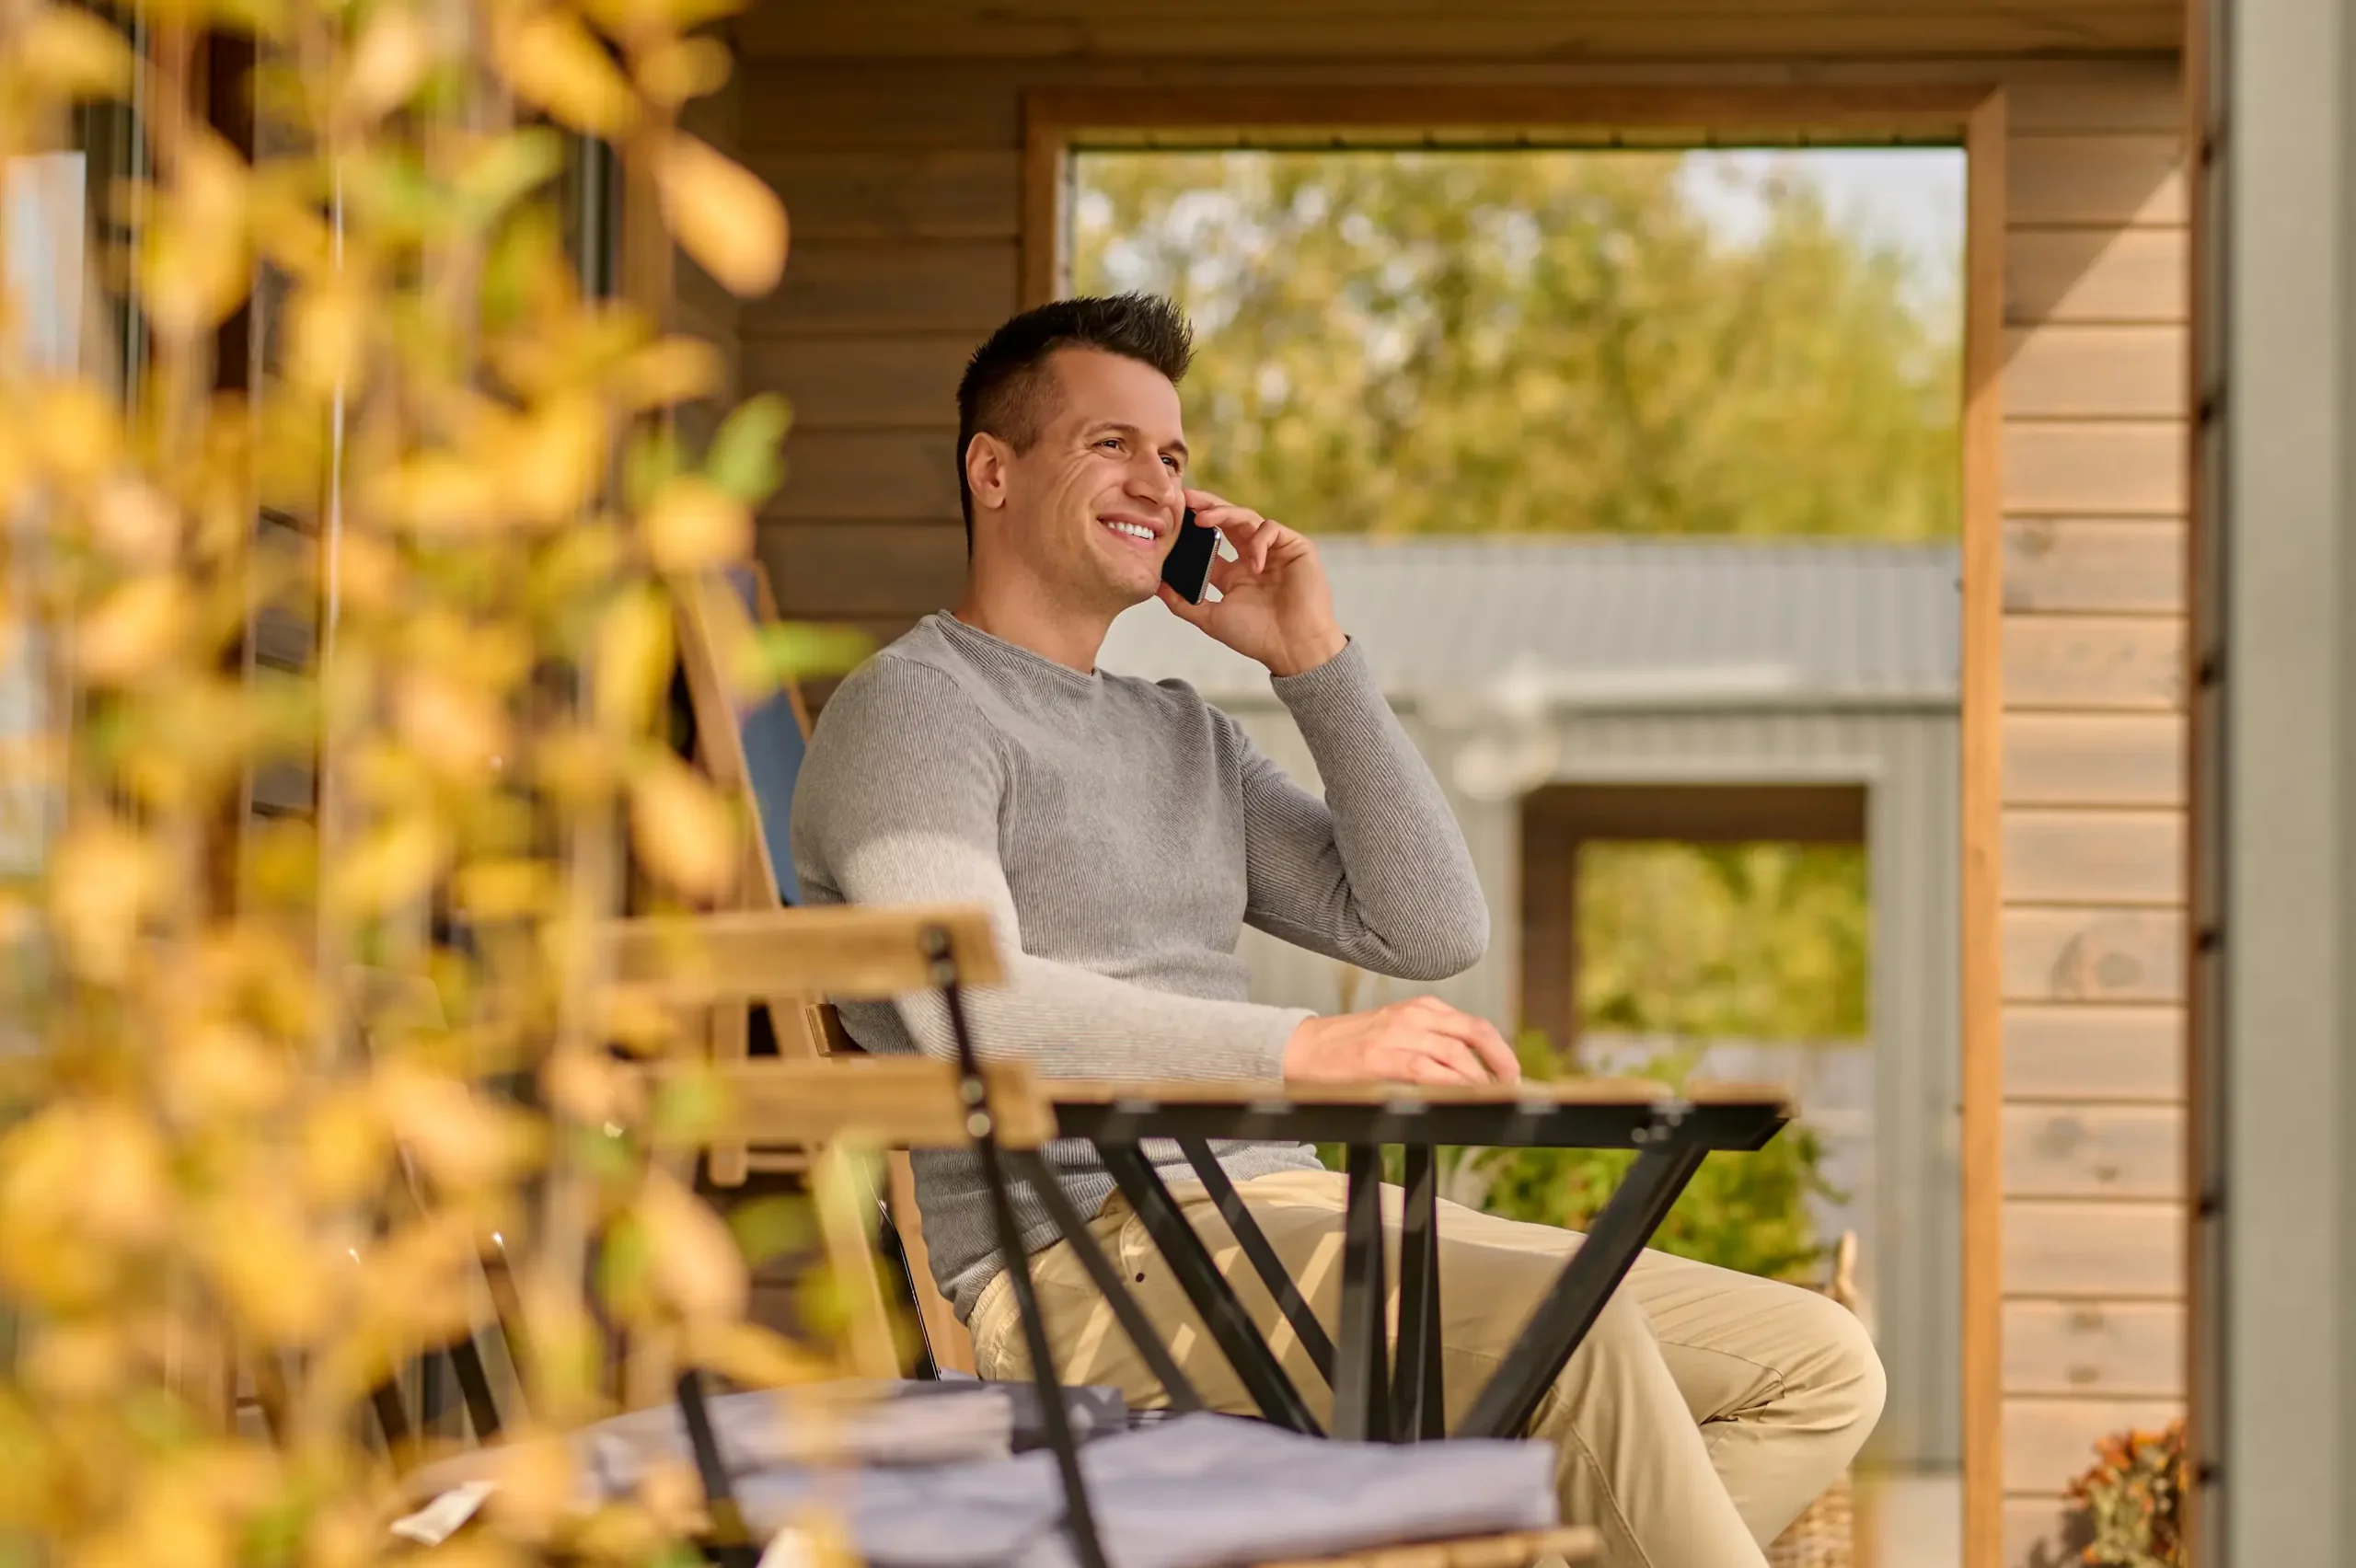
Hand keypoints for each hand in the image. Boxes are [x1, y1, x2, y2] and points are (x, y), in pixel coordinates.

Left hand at [1156, 489, 1346, 677]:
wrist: (1293, 649)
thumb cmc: (1257, 637)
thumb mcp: (1211, 618)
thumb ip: (1183, 602)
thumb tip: (1156, 586)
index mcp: (1233, 573)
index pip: (1210, 541)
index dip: (1192, 528)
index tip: (1172, 516)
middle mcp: (1252, 557)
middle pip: (1227, 521)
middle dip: (1206, 506)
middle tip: (1185, 498)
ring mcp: (1274, 551)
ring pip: (1247, 517)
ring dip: (1225, 514)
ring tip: (1204, 520)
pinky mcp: (1295, 547)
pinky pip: (1271, 529)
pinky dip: (1258, 541)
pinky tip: (1253, 564)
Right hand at [1283, 998, 1522, 1087]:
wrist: (1303, 1049)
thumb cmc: (1351, 1047)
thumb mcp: (1397, 1033)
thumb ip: (1431, 1043)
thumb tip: (1472, 1073)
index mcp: (1422, 1008)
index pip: (1475, 1025)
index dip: (1500, 1051)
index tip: (1512, 1074)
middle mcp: (1414, 1015)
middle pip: (1475, 1033)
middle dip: (1501, 1062)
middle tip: (1513, 1087)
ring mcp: (1397, 1034)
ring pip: (1455, 1053)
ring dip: (1479, 1078)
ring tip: (1491, 1097)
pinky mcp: (1380, 1057)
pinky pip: (1425, 1069)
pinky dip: (1449, 1082)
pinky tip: (1461, 1095)